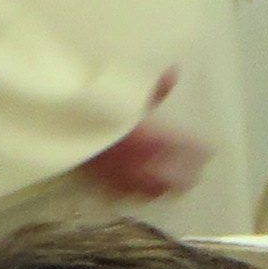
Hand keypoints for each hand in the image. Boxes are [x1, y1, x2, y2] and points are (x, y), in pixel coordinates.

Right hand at [78, 70, 208, 203]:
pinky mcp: (95, 180)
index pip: (179, 148)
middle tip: (196, 177)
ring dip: (160, 190)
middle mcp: (134, 160)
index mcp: (145, 137)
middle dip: (183, 178)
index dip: (197, 151)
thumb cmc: (93, 105)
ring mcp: (114, 174)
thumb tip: (174, 73)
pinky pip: (117, 193)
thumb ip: (152, 89)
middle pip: (166, 177)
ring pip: (145, 190)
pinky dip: (129, 195)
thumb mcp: (124, 92)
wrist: (57, 124)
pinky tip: (134, 195)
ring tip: (171, 191)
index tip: (210, 151)